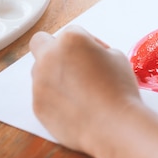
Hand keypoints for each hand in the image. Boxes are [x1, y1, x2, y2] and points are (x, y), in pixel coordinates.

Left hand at [29, 25, 142, 153]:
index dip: (88, 43)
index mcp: (70, 40)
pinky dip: (56, 98)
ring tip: (80, 90)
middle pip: (41, 43)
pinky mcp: (37, 105)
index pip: (73, 32)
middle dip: (54, 48)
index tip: (98, 55)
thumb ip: (95, 50)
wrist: (113, 125)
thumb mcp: (117, 57)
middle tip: (73, 62)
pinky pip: (43, 95)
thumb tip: (86, 56)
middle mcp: (49, 58)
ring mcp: (39, 82)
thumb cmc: (119, 90)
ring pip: (40, 71)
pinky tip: (77, 106)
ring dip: (55, 74)